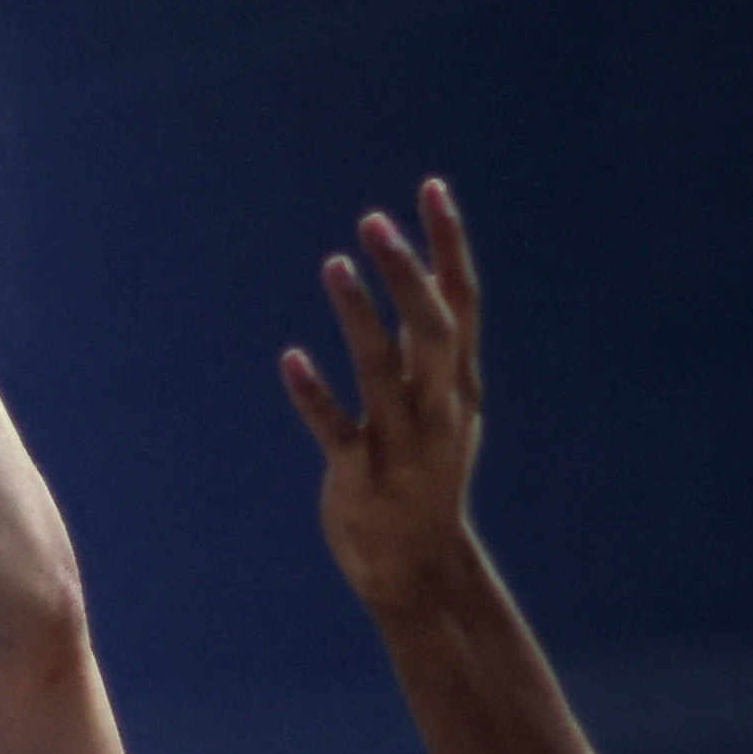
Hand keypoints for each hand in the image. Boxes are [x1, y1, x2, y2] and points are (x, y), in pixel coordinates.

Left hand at [280, 182, 484, 607]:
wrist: (420, 566)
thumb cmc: (428, 474)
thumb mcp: (445, 406)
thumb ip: (434, 345)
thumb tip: (422, 272)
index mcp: (458, 383)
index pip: (461, 300)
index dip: (448, 243)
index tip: (430, 187)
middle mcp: (438, 406)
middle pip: (430, 326)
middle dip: (406, 272)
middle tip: (374, 221)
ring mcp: (402, 443)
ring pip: (383, 370)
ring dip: (360, 316)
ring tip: (334, 265)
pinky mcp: (362, 477)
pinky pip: (338, 430)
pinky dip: (316, 395)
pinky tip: (290, 359)